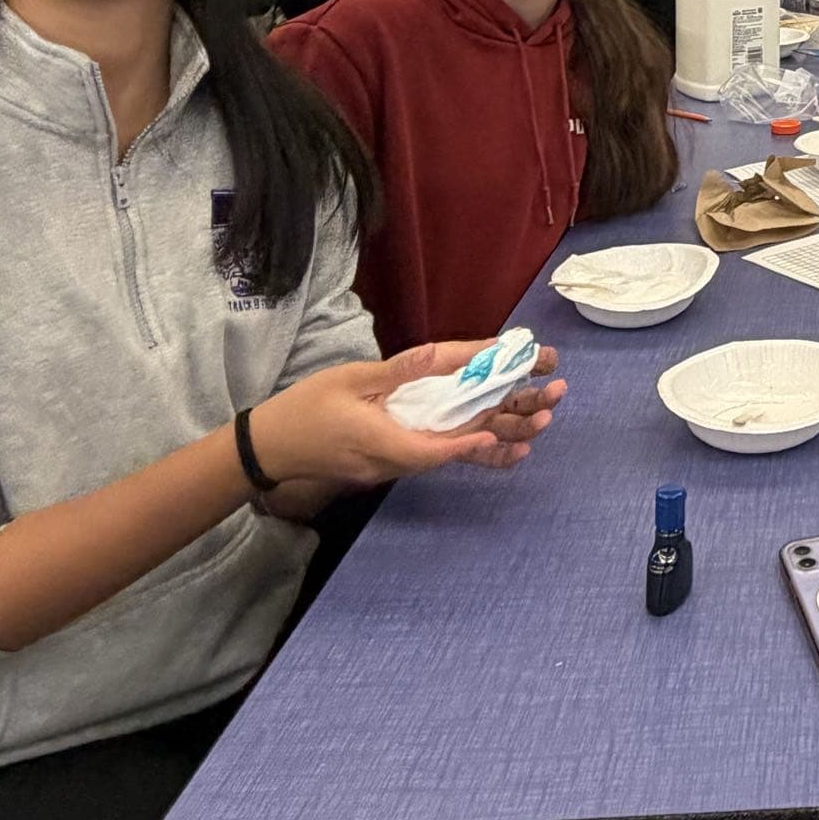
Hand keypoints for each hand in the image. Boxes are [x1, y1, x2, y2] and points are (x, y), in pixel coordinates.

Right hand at [251, 343, 566, 489]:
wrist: (268, 448)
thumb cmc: (304, 409)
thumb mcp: (350, 381)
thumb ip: (398, 372)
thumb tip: (442, 356)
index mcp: (382, 442)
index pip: (433, 445)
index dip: (470, 439)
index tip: (507, 424)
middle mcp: (395, 460)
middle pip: (457, 447)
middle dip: (506, 427)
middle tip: (550, 407)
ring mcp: (394, 464)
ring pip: (453, 452)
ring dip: (497, 437)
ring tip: (541, 425)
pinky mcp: (391, 460)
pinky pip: (437, 454)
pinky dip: (469, 446)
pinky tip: (498, 442)